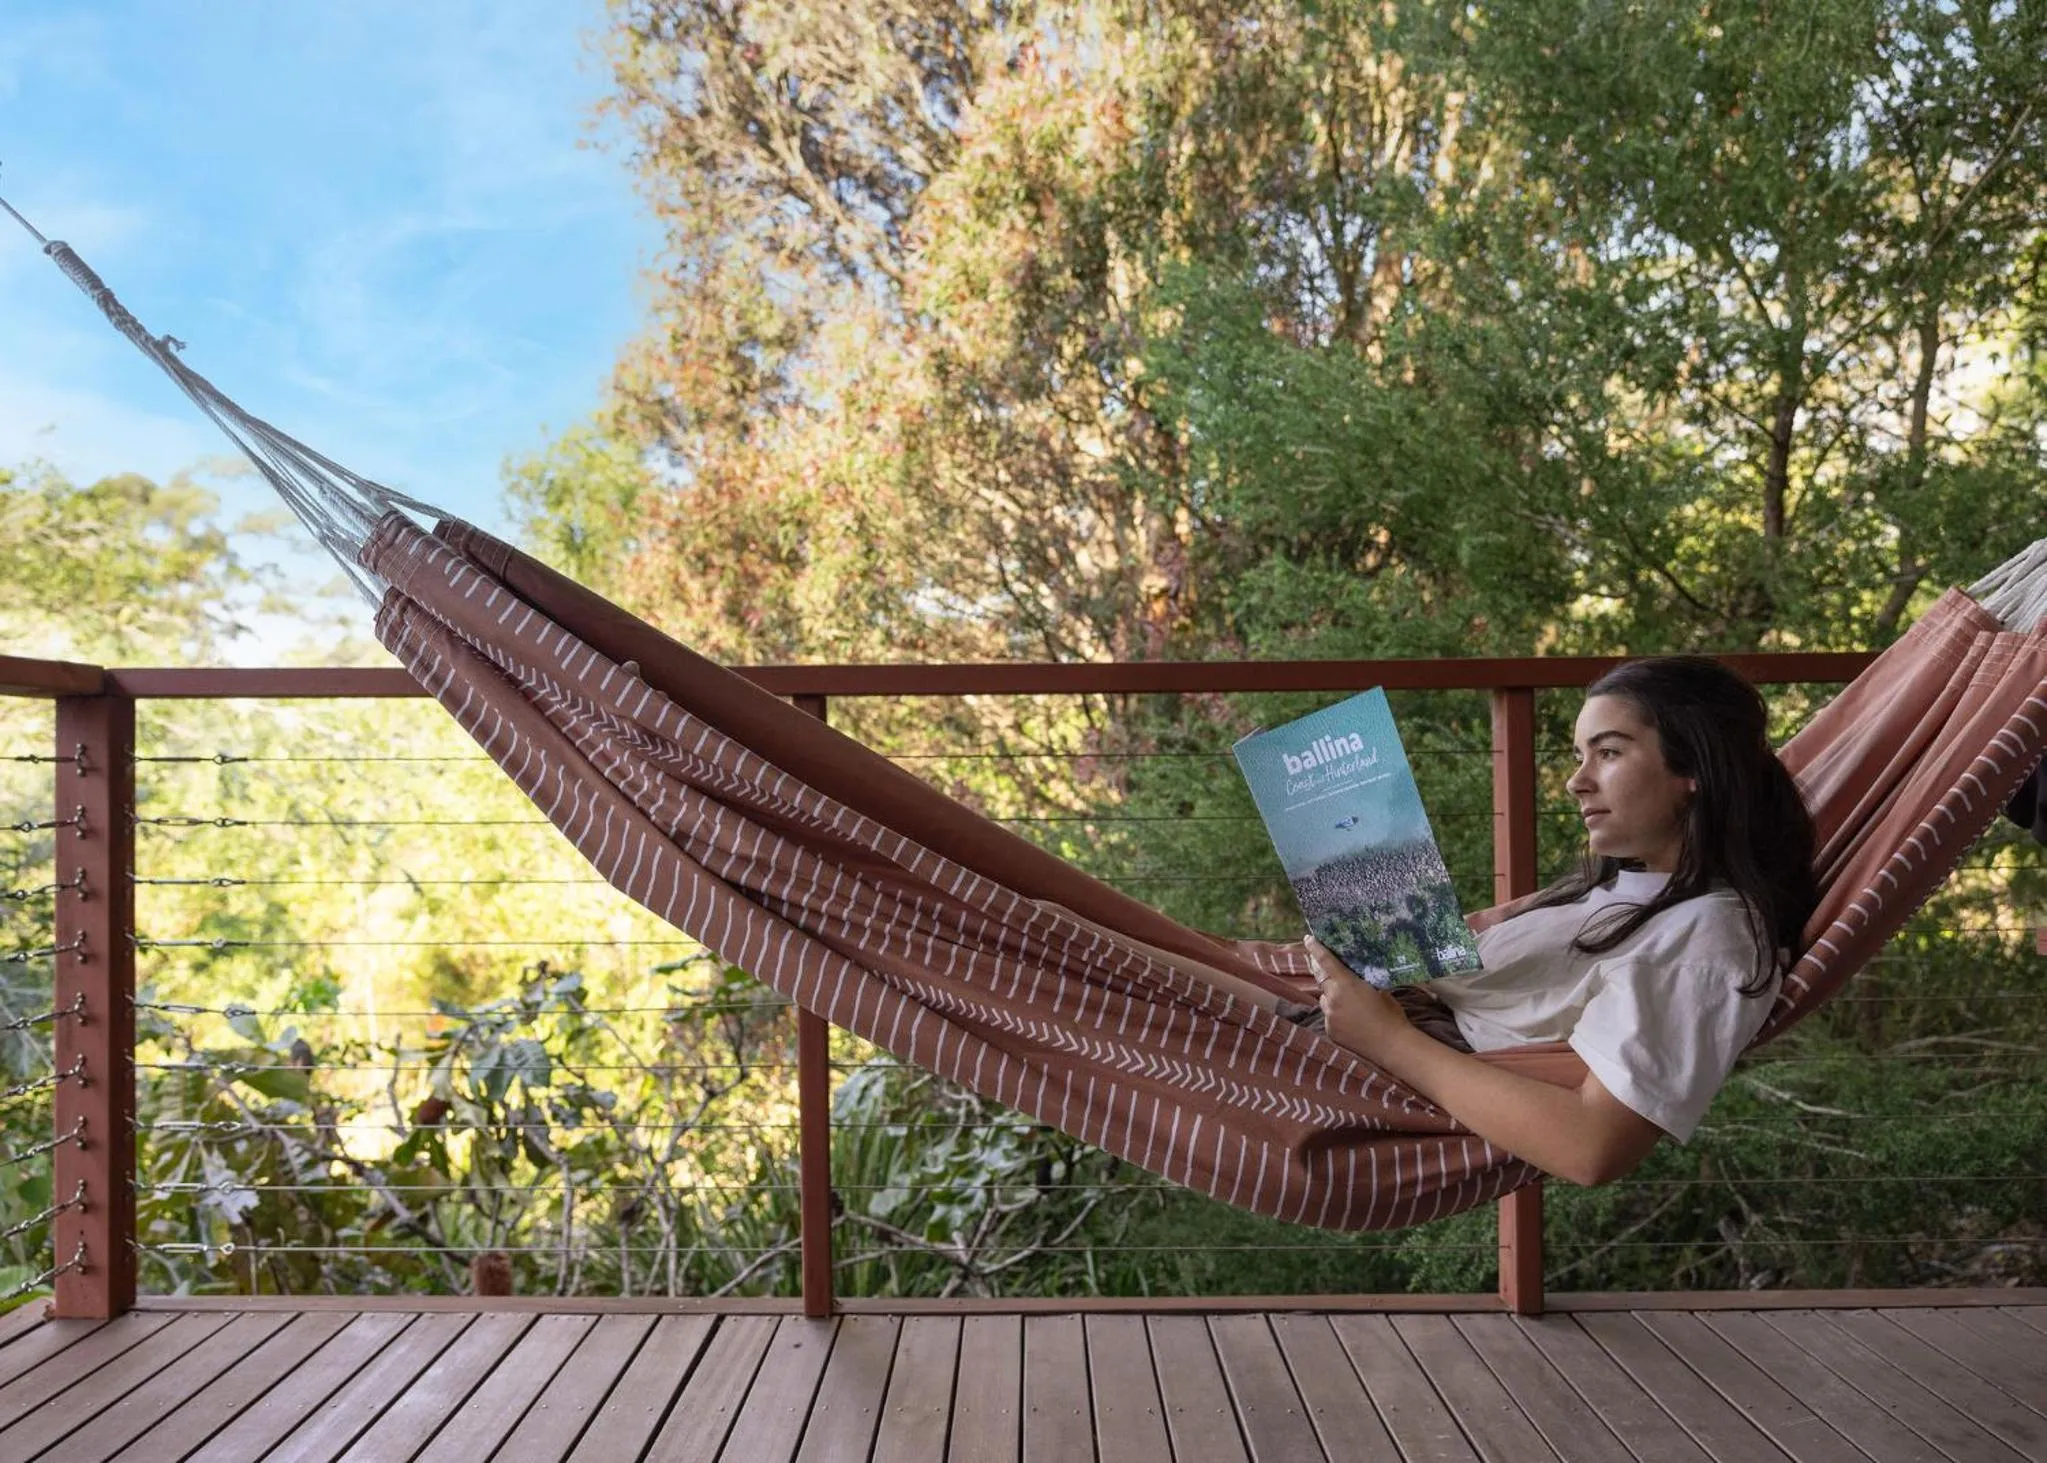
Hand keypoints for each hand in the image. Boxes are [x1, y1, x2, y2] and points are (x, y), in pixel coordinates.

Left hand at [1306, 936, 1409, 1060]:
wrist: (1392, 1045)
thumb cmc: (1391, 1014)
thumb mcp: (1378, 989)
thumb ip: (1360, 981)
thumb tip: (1353, 976)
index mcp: (1346, 984)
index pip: (1326, 961)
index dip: (1315, 949)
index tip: (1308, 939)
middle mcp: (1333, 998)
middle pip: (1320, 979)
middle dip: (1320, 970)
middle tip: (1320, 962)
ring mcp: (1329, 1016)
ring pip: (1325, 999)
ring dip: (1331, 995)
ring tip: (1349, 1001)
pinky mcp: (1330, 1031)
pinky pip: (1329, 1016)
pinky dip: (1336, 1013)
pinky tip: (1351, 1019)